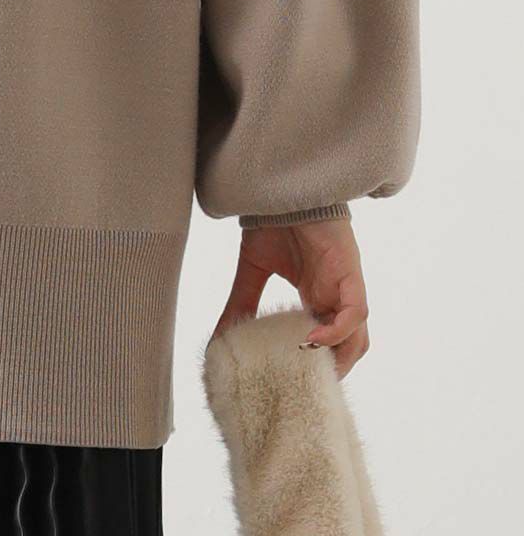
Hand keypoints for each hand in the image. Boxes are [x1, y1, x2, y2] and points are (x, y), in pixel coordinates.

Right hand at [214, 217, 370, 377]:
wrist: (282, 188)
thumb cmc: (272, 222)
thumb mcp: (252, 270)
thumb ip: (240, 303)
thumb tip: (218, 337)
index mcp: (318, 296)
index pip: (329, 341)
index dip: (318, 364)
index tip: (296, 383)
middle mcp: (336, 295)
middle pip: (350, 346)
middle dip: (333, 370)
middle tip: (306, 388)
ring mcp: (346, 286)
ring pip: (359, 336)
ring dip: (340, 357)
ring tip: (312, 371)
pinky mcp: (351, 274)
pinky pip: (356, 313)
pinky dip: (339, 332)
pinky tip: (313, 341)